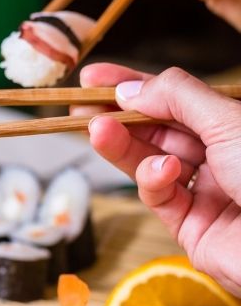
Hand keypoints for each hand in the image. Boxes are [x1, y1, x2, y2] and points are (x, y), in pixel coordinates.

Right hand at [76, 63, 240, 294]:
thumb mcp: (227, 121)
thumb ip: (176, 98)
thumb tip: (132, 87)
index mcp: (232, 125)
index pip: (174, 98)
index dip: (133, 84)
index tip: (93, 78)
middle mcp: (219, 156)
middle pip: (156, 129)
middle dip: (117, 116)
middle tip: (79, 108)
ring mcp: (205, 191)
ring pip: (149, 161)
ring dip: (121, 145)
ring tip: (96, 130)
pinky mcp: (192, 227)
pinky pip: (159, 197)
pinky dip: (152, 181)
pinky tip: (162, 173)